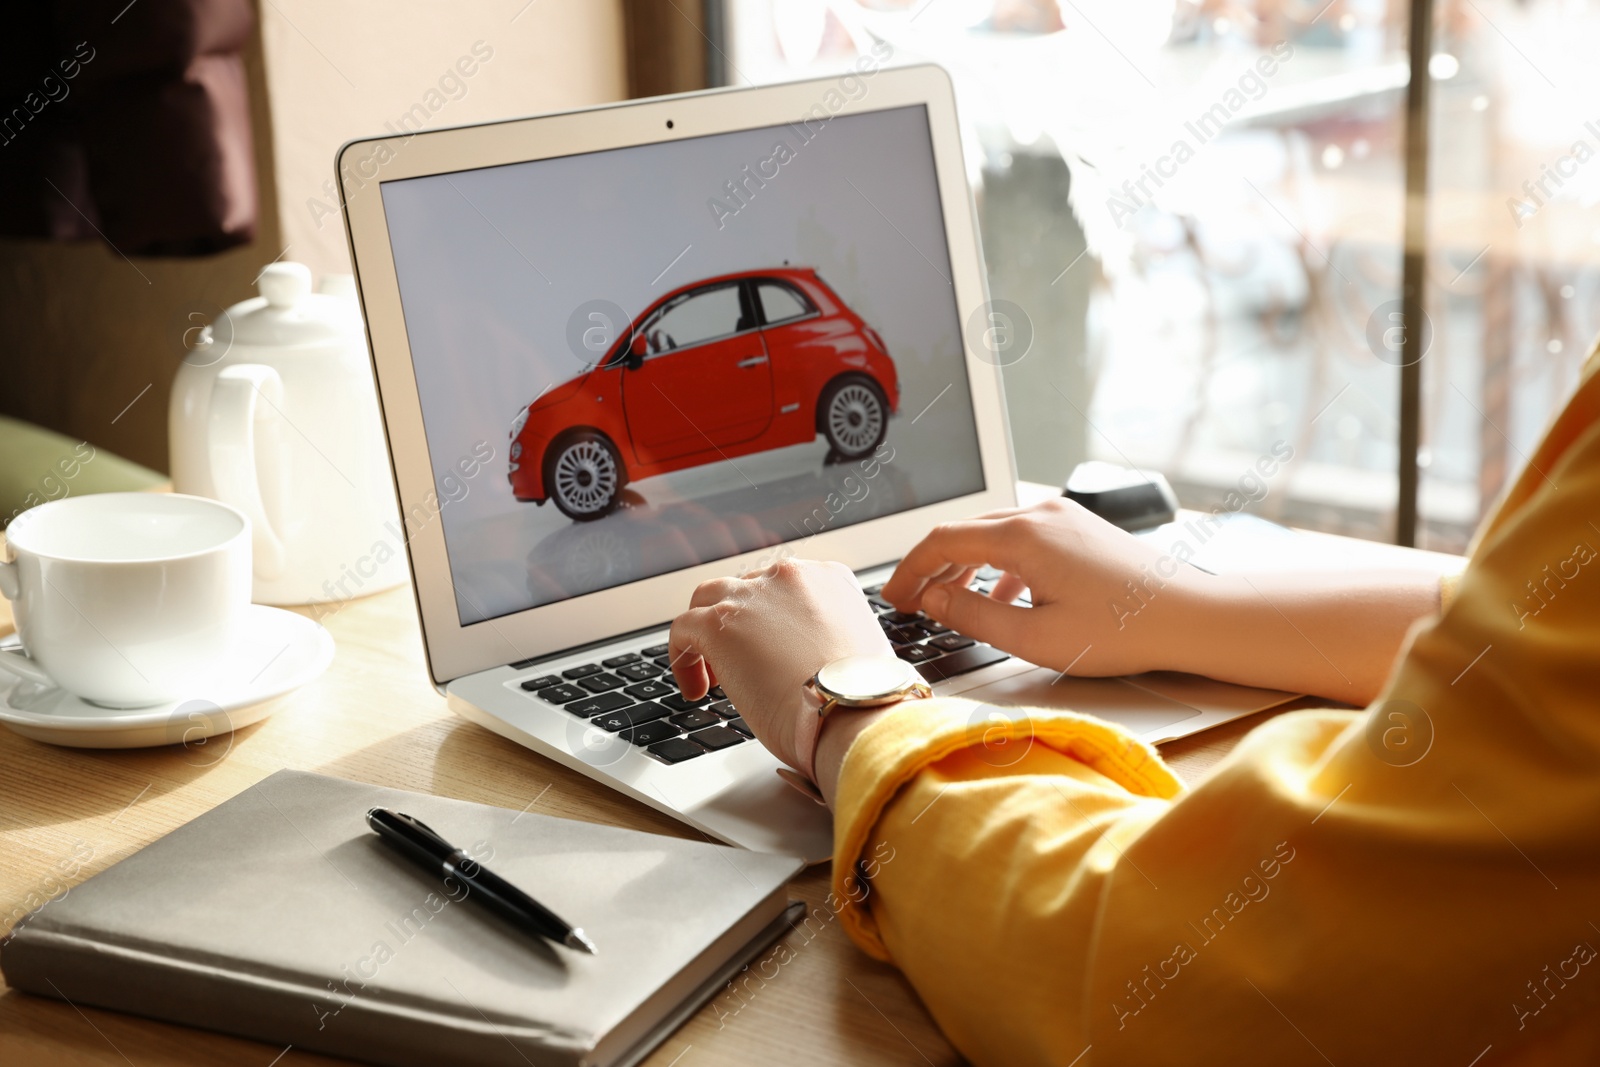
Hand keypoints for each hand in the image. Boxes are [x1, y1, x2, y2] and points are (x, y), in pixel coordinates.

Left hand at [669, 558, 892, 779]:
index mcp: (831, 579)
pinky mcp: (719, 623)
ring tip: (714, 674)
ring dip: (708, 633)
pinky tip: (696, 689)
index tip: (769, 649)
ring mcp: (753, 595)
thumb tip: (808, 661)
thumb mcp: (858, 652)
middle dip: (740, 624)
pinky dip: (684, 658)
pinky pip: (683, 629)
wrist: (851, 713)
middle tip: (743, 664)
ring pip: (709, 598)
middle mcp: (791, 577)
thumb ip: (830, 640)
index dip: (770, 620)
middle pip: (746, 588)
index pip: (785, 585)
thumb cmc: (861, 698)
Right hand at [881, 498, 1211, 677]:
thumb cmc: (1123, 630)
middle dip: (932, 567)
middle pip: (965, 532)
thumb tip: (934, 599)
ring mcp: (1064, 517)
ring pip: (994, 534)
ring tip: (950, 600)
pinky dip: (1001, 565)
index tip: (894, 598)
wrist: (1190, 617)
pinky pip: (1025, 539)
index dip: (909, 570)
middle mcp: (1040, 515)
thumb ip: (974, 616)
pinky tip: (1005, 598)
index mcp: (1022, 537)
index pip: (942, 541)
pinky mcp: (1081, 529)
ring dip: (965, 565)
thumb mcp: (1035, 638)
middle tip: (911, 601)